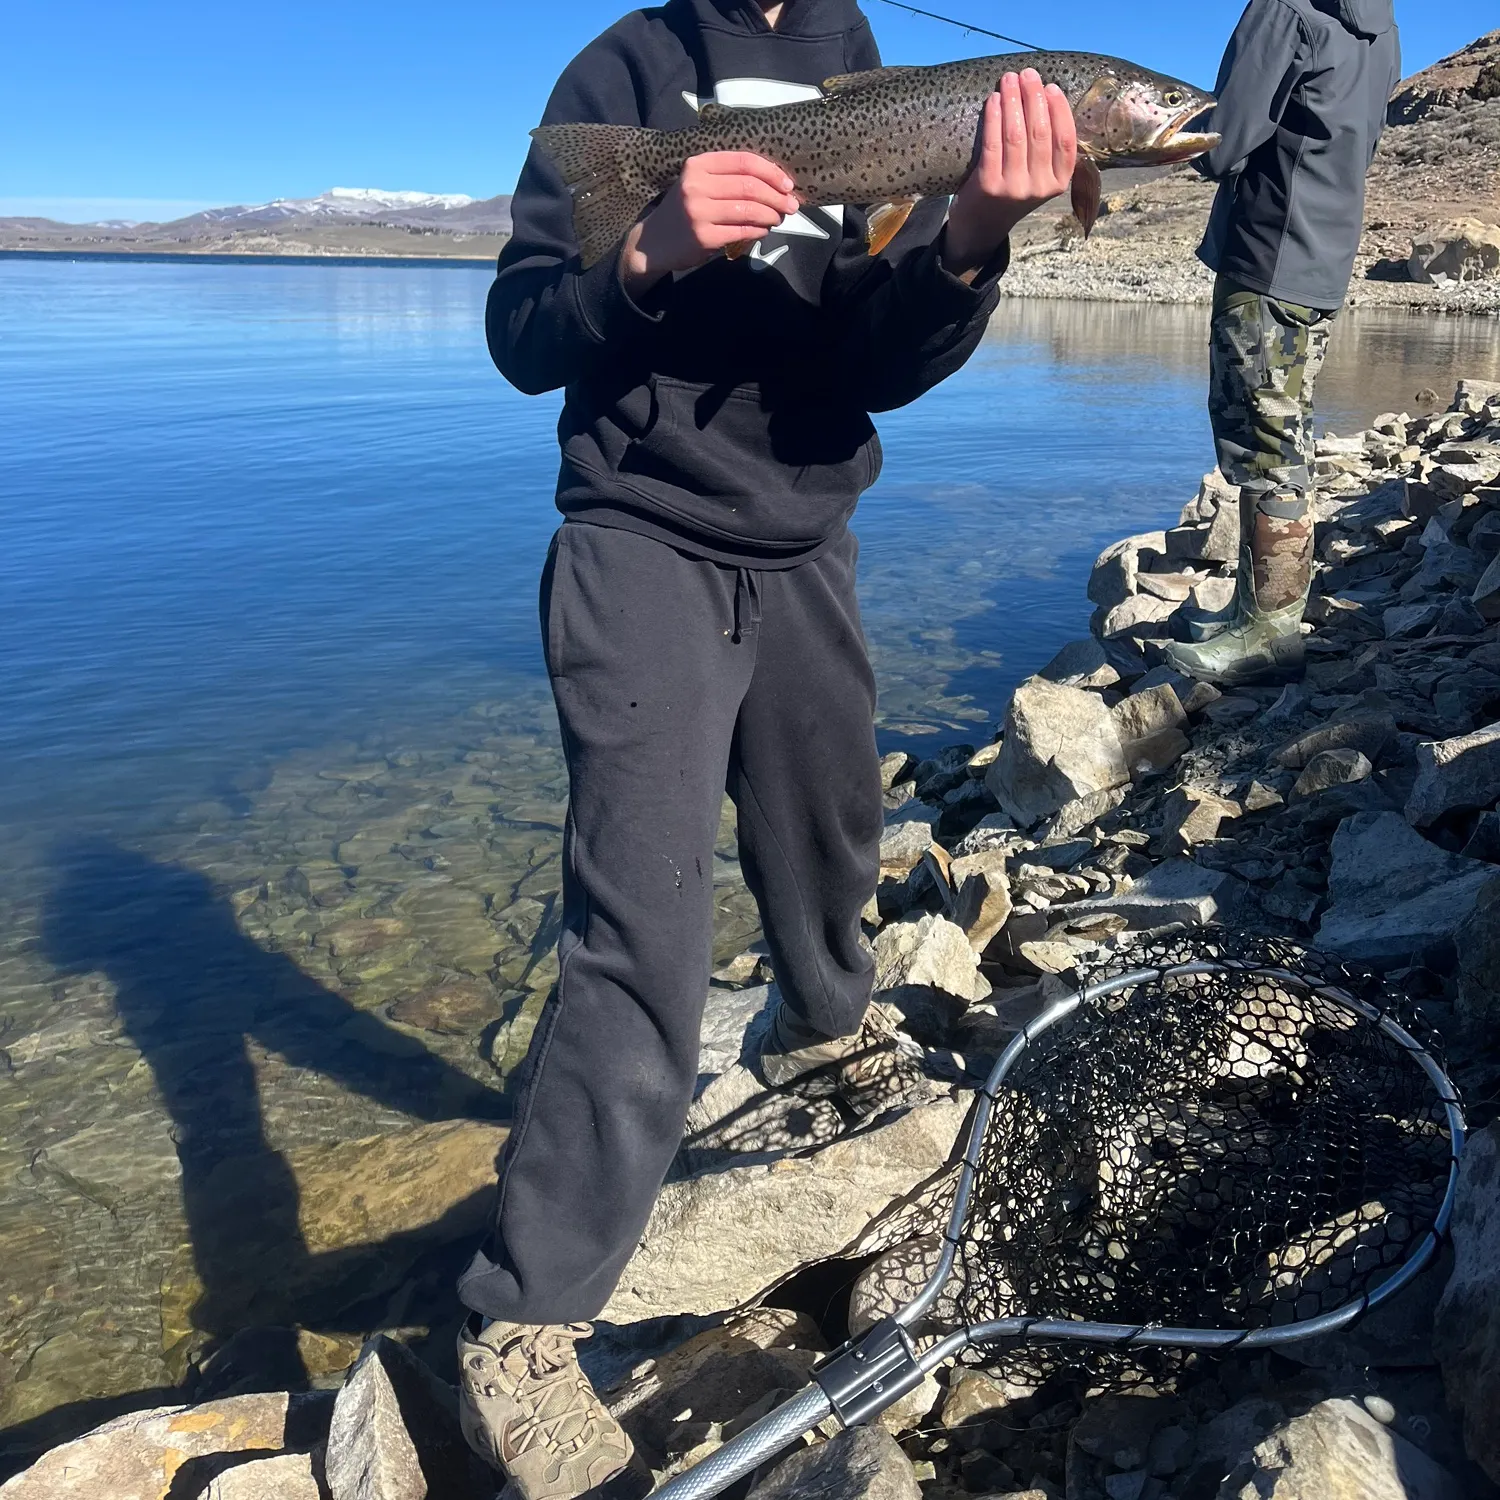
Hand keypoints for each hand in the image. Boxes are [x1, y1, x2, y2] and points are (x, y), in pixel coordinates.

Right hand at [620, 151, 799, 295]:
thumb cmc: (685, 210)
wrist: (653, 242)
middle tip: (791, 205)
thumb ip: (728, 177)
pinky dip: (759, 230)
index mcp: (698, 165)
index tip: (787, 184)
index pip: (744, 161)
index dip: (771, 172)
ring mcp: (699, 212)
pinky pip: (742, 231)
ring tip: (778, 218)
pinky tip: (763, 229)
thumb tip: (774, 182)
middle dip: (777, 196)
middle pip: (749, 186)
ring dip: (771, 214)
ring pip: (749, 209)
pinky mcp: (703, 236)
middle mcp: (696, 185)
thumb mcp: (699, 183)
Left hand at [943, 69, 1076, 280]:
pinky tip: (994, 100)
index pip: (1065, 140)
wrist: (980, 228)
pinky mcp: (989, 186)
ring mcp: (1014, 188)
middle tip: (1027, 74)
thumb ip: (1045, 151)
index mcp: (1058, 182)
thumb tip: (1044, 97)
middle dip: (1034, 96)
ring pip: (1017, 134)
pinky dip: (994, 117)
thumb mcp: (1037, 177)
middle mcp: (1039, 187)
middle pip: (1041, 131)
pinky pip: (994, 143)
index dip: (1059, 110)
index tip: (1051, 86)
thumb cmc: (1010, 192)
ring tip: (1009, 80)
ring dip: (1013, 100)